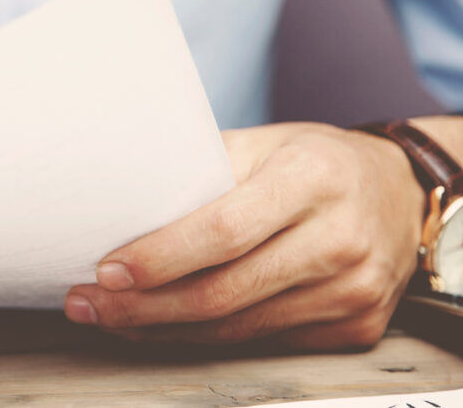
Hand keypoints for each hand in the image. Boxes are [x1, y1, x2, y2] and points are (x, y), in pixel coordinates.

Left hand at [64, 122, 425, 348]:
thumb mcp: (262, 143)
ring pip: (238, 328)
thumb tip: (121, 205)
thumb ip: (201, 171)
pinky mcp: (355, 326)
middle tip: (88, 304)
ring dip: (164, 329)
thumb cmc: (314, 161)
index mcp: (313, 178)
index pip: (224, 231)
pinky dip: (205, 338)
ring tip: (111, 318)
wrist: (397, 191)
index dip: (160, 257)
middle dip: (144, 307)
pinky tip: (164, 325)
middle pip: (225, 292)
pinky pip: (262, 341)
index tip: (107, 271)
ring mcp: (354, 290)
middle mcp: (340, 239)